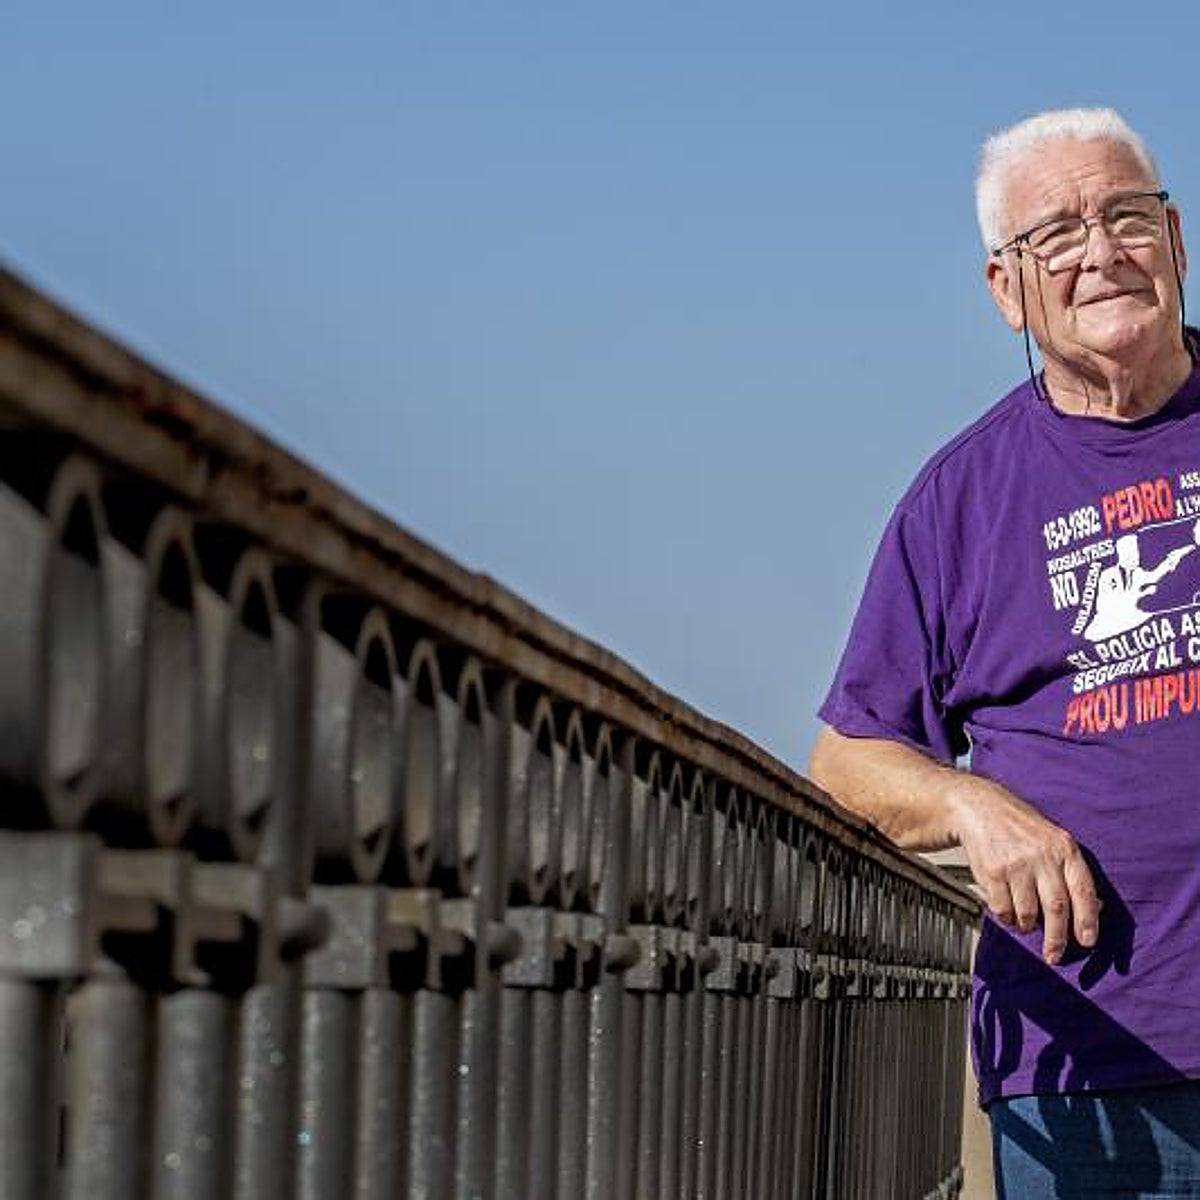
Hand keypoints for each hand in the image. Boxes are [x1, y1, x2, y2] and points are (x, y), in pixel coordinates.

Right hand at [946, 778, 1098, 965]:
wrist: (979, 807)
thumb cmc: (1019, 828)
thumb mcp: (1053, 840)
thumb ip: (1070, 871)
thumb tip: (1093, 909)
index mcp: (1064, 849)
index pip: (1083, 891)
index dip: (1088, 921)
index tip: (1087, 942)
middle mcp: (1042, 856)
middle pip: (1057, 908)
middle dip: (1057, 938)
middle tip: (1054, 955)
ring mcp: (1016, 864)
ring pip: (1028, 913)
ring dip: (1027, 925)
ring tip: (1024, 920)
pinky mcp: (992, 871)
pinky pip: (1003, 909)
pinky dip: (1006, 917)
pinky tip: (1006, 907)